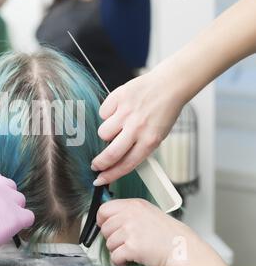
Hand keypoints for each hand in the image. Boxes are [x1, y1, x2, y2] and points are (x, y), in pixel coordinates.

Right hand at [91, 70, 184, 184]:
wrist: (169, 85)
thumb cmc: (163, 111)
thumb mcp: (157, 135)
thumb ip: (138, 147)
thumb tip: (115, 160)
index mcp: (150, 140)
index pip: (126, 165)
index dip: (110, 175)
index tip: (100, 180)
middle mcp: (137, 128)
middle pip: (111, 153)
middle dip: (99, 163)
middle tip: (95, 164)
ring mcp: (126, 112)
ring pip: (103, 132)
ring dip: (107, 133)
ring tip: (117, 125)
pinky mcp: (118, 98)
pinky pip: (103, 113)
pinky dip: (108, 113)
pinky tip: (119, 109)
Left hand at [97, 199, 228, 265]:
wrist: (182, 249)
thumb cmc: (169, 234)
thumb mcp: (148, 212)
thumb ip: (129, 211)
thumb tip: (110, 216)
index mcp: (134, 205)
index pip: (104, 208)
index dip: (102, 219)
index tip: (104, 225)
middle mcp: (130, 215)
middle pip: (105, 228)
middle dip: (111, 238)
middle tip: (123, 242)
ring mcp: (131, 231)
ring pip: (109, 243)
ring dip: (117, 250)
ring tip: (130, 251)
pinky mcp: (132, 247)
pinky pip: (115, 256)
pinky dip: (119, 261)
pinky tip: (128, 259)